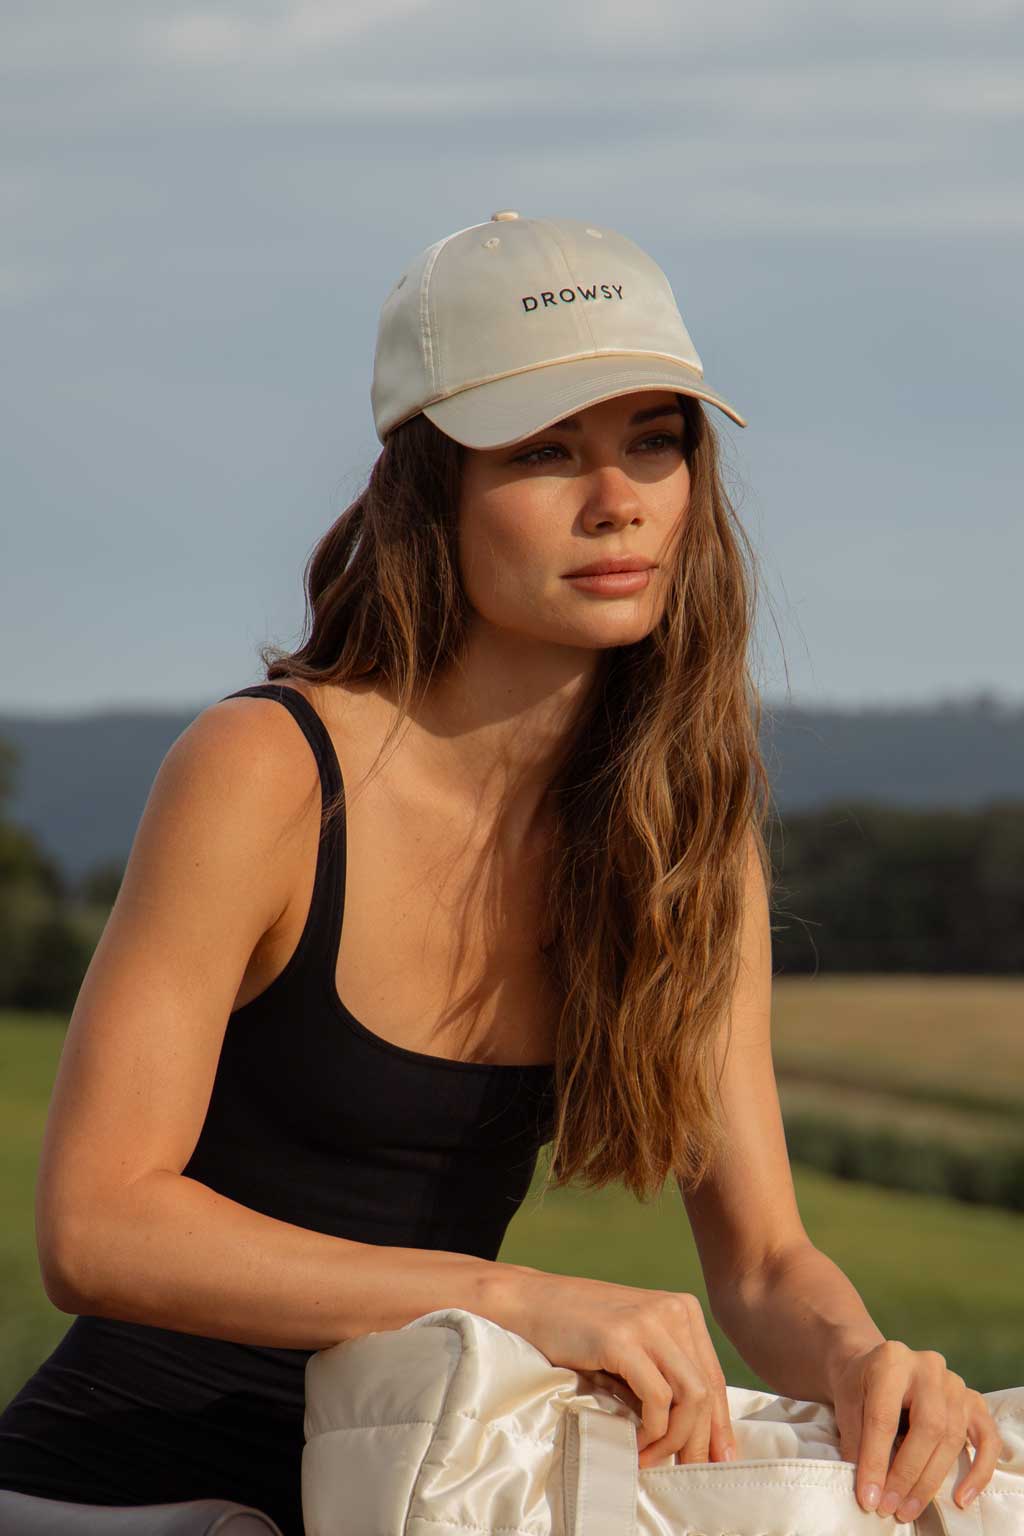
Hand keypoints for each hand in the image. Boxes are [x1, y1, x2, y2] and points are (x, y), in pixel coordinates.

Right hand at [504, 1268, 736, 1467]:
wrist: (529, 1303)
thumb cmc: (576, 1330)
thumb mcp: (632, 1345)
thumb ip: (662, 1373)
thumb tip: (694, 1431)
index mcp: (682, 1310)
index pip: (713, 1376)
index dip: (718, 1424)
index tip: (719, 1459)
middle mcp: (674, 1310)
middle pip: (707, 1389)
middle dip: (700, 1439)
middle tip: (687, 1471)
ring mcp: (650, 1321)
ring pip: (691, 1396)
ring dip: (674, 1439)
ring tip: (651, 1459)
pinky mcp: (624, 1338)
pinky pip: (658, 1398)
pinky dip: (652, 1430)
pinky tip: (635, 1442)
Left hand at [829, 1339, 1002, 1520]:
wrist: (879, 1364)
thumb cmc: (861, 1385)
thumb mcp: (846, 1403)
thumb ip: (855, 1440)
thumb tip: (869, 1487)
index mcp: (892, 1360)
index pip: (884, 1417)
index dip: (875, 1461)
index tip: (870, 1497)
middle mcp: (928, 1366)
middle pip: (927, 1427)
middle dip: (908, 1474)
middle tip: (891, 1506)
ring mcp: (955, 1383)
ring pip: (953, 1437)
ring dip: (931, 1480)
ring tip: (909, 1508)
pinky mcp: (974, 1400)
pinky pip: (987, 1439)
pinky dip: (979, 1472)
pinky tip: (962, 1498)